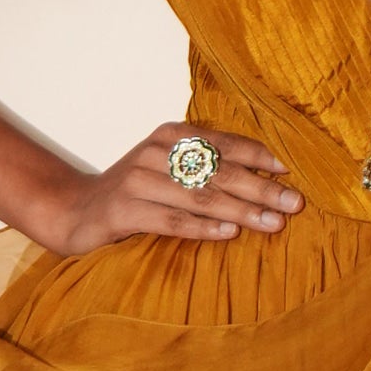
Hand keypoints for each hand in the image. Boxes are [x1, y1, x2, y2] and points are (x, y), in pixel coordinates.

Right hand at [39, 126, 301, 254]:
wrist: (75, 210)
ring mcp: (137, 181)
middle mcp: (155, 152)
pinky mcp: (123, 211)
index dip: (258, 156)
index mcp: (171, 136)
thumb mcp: (169, 168)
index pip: (223, 143)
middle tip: (294, 203)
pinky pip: (172, 221)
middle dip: (260, 188)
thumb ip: (206, 166)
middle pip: (217, 171)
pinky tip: (230, 234)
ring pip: (199, 197)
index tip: (290, 171)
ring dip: (241, 211)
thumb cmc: (136, 191)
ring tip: (273, 223)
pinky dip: (203, 228)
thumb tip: (267, 178)